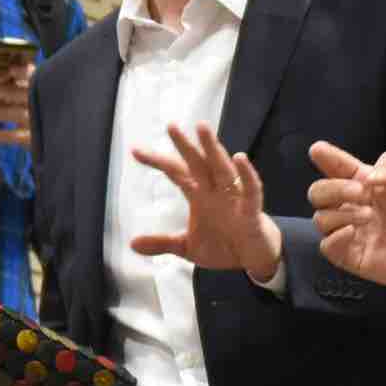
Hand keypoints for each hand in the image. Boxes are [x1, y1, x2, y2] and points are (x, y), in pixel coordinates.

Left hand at [125, 122, 281, 283]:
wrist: (253, 259)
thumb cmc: (223, 245)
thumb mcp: (188, 247)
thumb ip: (163, 243)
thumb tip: (132, 244)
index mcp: (199, 195)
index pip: (176, 172)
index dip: (157, 161)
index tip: (135, 150)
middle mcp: (215, 190)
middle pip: (198, 163)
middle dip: (185, 145)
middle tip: (170, 126)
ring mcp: (234, 197)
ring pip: (222, 168)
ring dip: (213, 149)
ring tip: (202, 130)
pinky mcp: (251, 210)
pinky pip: (251, 190)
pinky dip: (246, 175)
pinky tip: (239, 158)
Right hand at [305, 141, 385, 289]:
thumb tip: (367, 178)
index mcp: (363, 182)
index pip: (335, 166)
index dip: (324, 156)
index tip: (317, 150)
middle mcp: (351, 205)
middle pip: (318, 192)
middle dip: (334, 188)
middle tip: (361, 192)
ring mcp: (349, 230)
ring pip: (320, 218)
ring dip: (340, 213)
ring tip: (368, 215)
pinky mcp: (350, 255)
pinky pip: (327, 245)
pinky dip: (335, 237)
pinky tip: (354, 232)